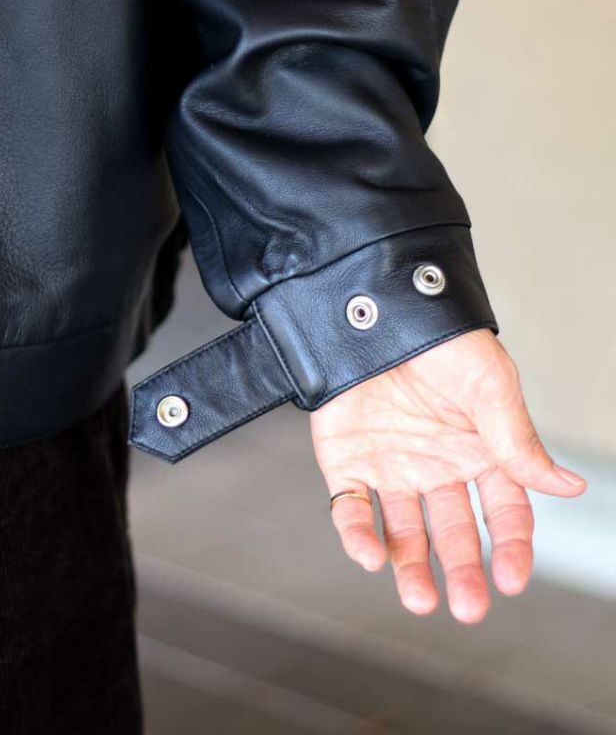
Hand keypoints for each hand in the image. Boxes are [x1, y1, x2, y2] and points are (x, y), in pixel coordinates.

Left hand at [310, 328, 585, 623]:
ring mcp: (390, 467)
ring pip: (402, 530)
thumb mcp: (488, 385)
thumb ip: (517, 440)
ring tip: (420, 600)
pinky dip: (357, 534)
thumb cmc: (439, 340)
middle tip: (468, 607)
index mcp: (478, 451)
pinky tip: (371, 555)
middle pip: (453, 530)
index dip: (511, 546)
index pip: (503, 511)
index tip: (512, 578)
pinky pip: (350, 507)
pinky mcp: (346, 461)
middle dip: (462, 570)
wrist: (374, 309)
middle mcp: (436, 466)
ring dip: (409, 566)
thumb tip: (569, 486)